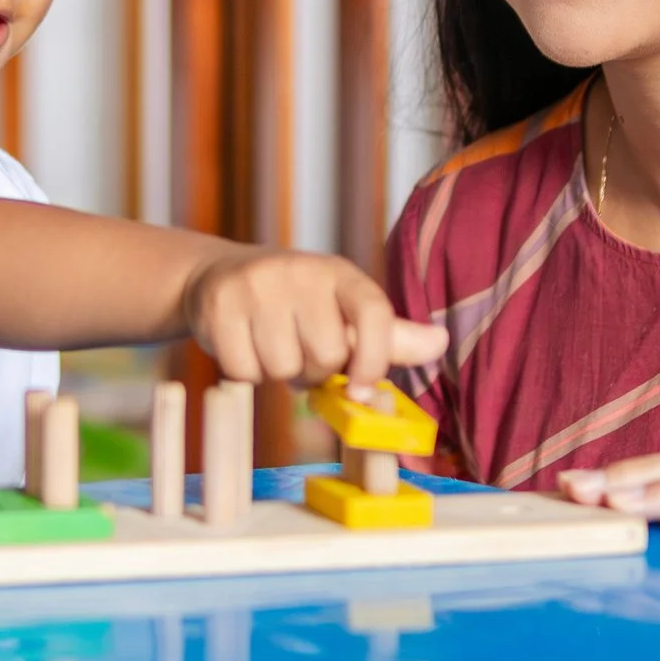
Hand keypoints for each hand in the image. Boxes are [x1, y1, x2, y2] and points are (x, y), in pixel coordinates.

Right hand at [180, 246, 445, 385]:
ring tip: (269, 345)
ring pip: (282, 368)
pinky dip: (244, 374)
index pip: (374, 312)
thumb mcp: (342, 310)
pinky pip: (242, 372)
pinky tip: (242, 345)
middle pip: (327, 354)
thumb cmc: (294, 304)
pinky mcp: (219, 305)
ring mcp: (257, 284)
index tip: (363, 390)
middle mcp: (301, 270)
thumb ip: (389, 336)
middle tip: (299, 351)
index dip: (376, 359)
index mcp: (341, 273)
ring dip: (277, 374)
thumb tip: (441, 342)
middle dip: (314, 370)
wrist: (218, 277)